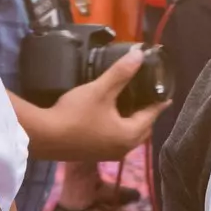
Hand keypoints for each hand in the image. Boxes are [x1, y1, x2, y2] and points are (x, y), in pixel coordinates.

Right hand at [22, 51, 168, 164]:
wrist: (44, 137)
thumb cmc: (76, 114)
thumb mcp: (100, 90)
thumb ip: (121, 73)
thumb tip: (139, 55)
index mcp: (129, 135)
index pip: (151, 116)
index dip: (158, 103)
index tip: (166, 94)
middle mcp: (122, 149)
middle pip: (141, 130)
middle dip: (146, 115)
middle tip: (147, 98)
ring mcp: (106, 154)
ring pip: (127, 137)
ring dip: (130, 123)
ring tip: (128, 106)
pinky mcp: (92, 155)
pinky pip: (113, 140)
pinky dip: (116, 129)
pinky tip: (107, 118)